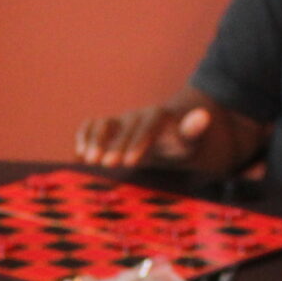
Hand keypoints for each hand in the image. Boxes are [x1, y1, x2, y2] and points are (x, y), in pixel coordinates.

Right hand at [74, 104, 213, 170]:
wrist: (168, 134)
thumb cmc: (180, 141)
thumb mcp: (190, 137)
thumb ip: (193, 128)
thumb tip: (204, 116)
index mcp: (157, 116)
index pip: (147, 127)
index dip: (138, 142)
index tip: (131, 161)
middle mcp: (135, 116)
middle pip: (122, 127)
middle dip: (115, 145)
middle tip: (108, 164)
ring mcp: (120, 121)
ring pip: (103, 124)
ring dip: (94, 140)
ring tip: (88, 159)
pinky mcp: (107, 129)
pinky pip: (91, 126)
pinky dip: (82, 137)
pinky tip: (78, 156)